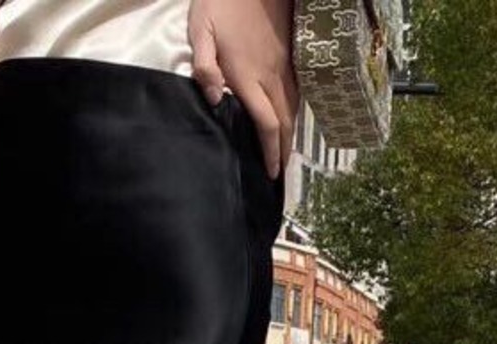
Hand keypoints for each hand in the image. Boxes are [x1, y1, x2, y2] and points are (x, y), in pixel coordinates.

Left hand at [188, 0, 298, 178]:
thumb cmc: (220, 4)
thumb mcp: (201, 32)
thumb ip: (205, 68)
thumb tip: (213, 102)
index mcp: (248, 77)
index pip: (266, 124)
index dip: (270, 152)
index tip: (271, 173)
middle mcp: (271, 76)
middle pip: (284, 123)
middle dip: (284, 151)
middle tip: (280, 174)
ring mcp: (283, 66)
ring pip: (293, 109)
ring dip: (291, 135)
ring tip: (285, 155)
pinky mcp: (289, 56)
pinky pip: (296, 93)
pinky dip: (294, 114)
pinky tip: (289, 122)